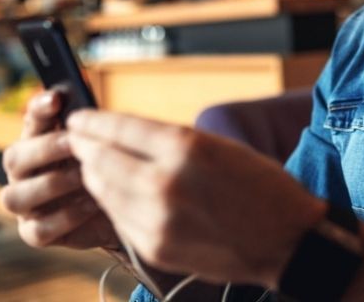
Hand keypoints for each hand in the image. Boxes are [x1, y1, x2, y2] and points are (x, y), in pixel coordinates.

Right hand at [0, 90, 118, 249]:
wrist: (127, 210)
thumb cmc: (112, 169)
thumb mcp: (108, 145)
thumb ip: (94, 129)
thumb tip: (92, 114)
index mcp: (39, 142)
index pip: (31, 120)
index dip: (39, 108)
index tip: (56, 98)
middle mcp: (24, 173)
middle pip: (13, 157)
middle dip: (45, 148)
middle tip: (74, 143)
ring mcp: (27, 205)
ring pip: (15, 196)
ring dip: (51, 184)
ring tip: (84, 176)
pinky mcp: (36, 233)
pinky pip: (37, 229)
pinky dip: (65, 216)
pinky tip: (91, 204)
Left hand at [66, 110, 326, 288]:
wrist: (287, 241)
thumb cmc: (263, 188)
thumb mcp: (222, 148)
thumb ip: (173, 142)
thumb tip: (127, 137)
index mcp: (187, 149)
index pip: (120, 128)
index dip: (93, 121)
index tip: (78, 116)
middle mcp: (165, 183)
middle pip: (101, 159)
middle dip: (84, 146)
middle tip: (76, 138)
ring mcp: (157, 220)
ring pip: (103, 190)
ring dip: (93, 174)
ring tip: (90, 163)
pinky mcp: (155, 247)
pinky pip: (118, 218)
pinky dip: (112, 202)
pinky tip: (115, 193)